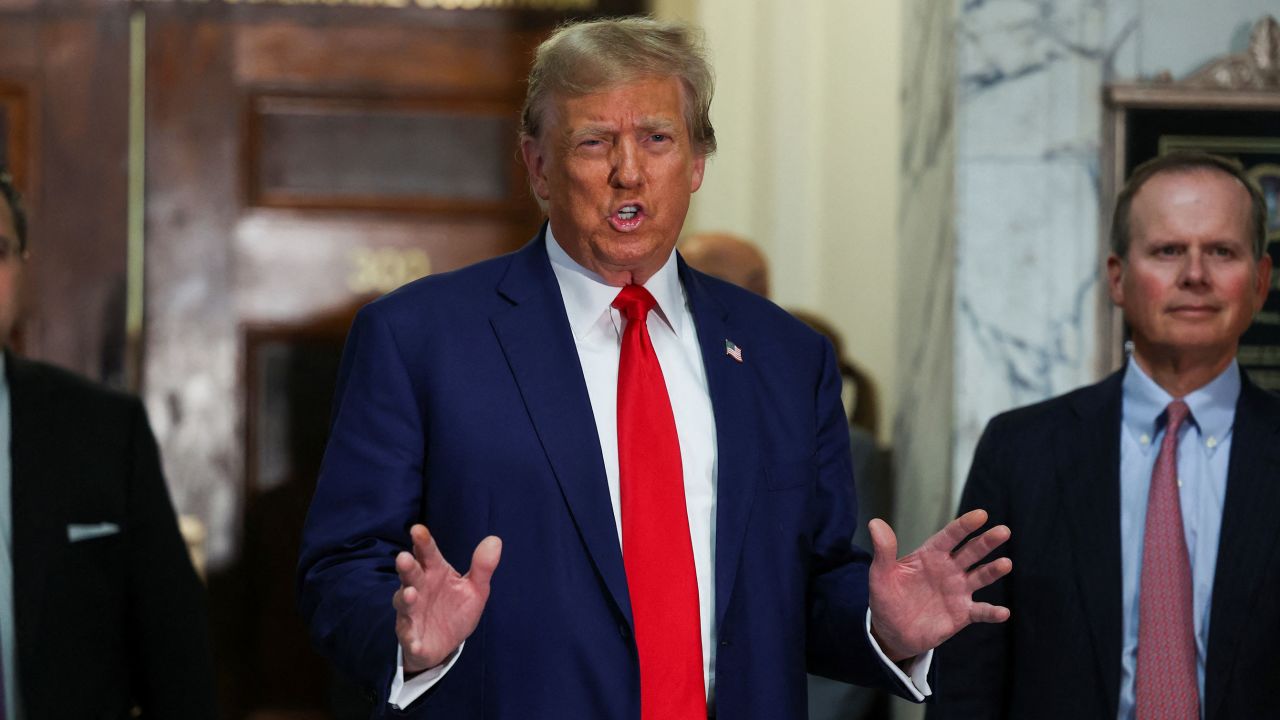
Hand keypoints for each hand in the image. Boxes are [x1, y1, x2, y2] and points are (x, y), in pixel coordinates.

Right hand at [393, 524, 501, 672]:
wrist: (445, 644)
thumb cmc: (456, 609)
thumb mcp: (475, 588)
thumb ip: (483, 566)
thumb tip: (495, 540)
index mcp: (434, 573)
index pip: (428, 554)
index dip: (423, 542)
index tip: (418, 530)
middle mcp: (419, 589)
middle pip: (411, 575)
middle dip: (407, 566)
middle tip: (404, 556)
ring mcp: (412, 613)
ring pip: (404, 603)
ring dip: (406, 598)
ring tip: (411, 594)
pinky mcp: (411, 637)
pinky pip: (409, 638)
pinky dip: (410, 640)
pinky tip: (414, 642)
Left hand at [867, 509, 1010, 661]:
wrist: (892, 631)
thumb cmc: (886, 598)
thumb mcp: (881, 574)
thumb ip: (884, 551)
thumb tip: (875, 523)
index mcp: (930, 555)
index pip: (950, 536)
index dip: (964, 525)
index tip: (981, 515)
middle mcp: (949, 569)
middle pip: (971, 552)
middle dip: (986, 542)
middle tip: (1003, 531)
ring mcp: (958, 591)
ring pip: (980, 577)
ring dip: (993, 570)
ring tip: (1006, 563)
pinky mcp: (962, 613)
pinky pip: (980, 611)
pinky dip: (992, 612)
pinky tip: (1003, 612)